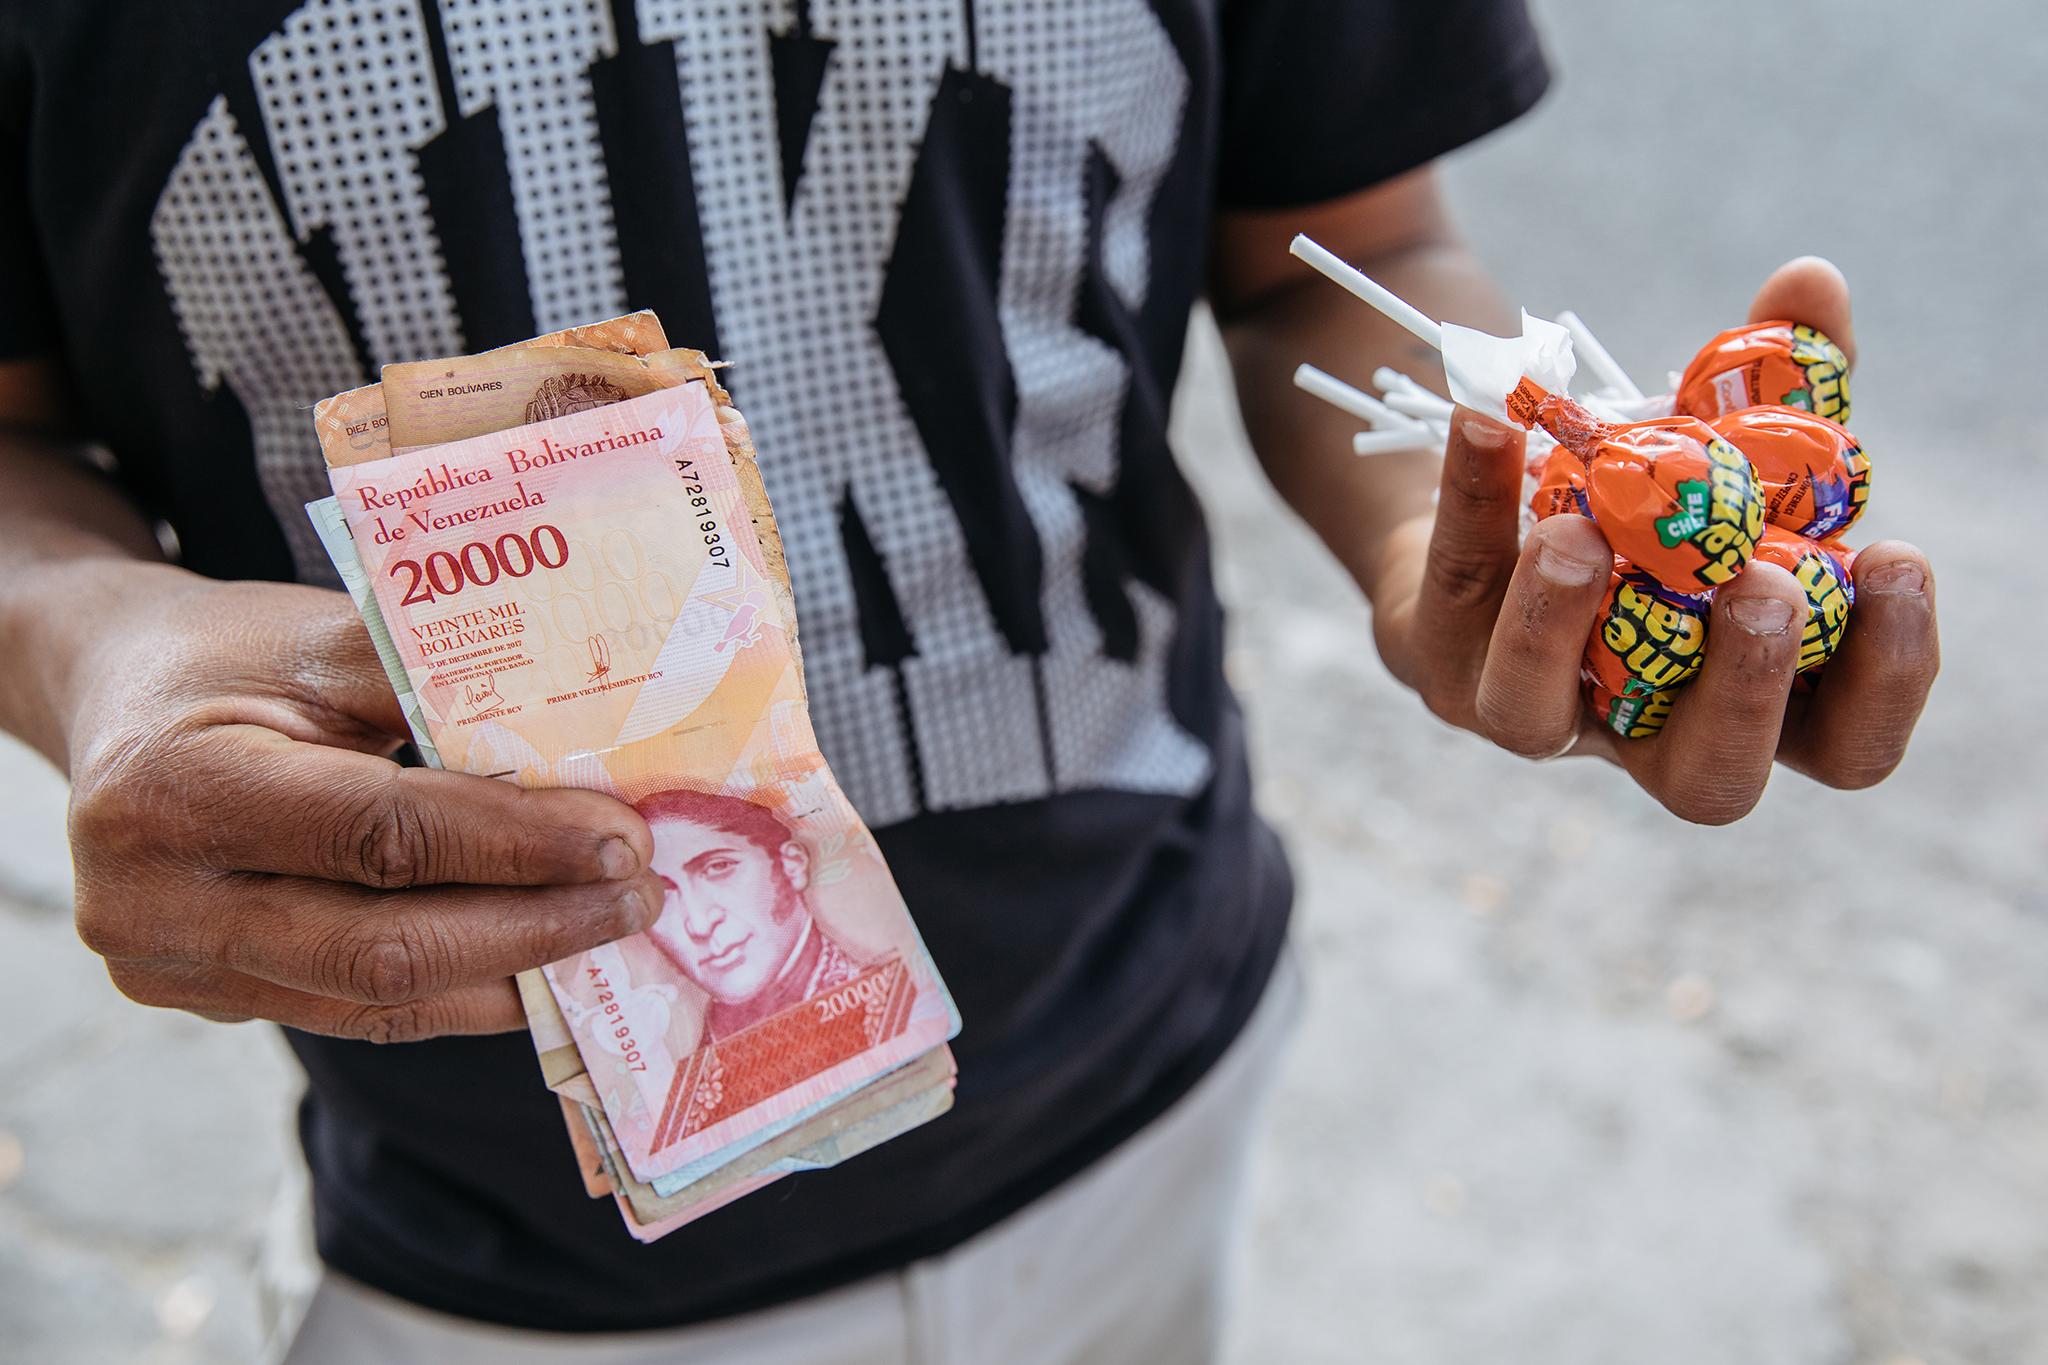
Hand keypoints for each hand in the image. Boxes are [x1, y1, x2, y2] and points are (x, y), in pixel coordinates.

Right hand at [57, 567, 662, 1039]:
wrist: (118, 701)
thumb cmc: (231, 658)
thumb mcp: (322, 640)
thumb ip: (439, 691)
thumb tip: (596, 754)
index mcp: (173, 788)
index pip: (377, 835)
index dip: (513, 845)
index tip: (622, 839)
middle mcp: (153, 900)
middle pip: (382, 946)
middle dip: (534, 927)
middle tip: (639, 896)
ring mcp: (172, 967)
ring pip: (378, 999)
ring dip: (513, 971)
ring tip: (611, 929)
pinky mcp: (207, 998)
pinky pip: (358, 1010)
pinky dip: (462, 988)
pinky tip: (542, 962)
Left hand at [1371, 258, 1938, 822]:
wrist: (1486, 492)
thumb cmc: (1644, 492)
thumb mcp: (1726, 435)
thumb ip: (1782, 375)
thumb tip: (1810, 286)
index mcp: (1747, 695)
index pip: (1843, 747)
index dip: (1886, 680)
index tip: (1896, 558)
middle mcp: (1641, 730)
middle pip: (1706, 781)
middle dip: (1743, 689)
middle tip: (1759, 586)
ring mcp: (1527, 707)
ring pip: (1531, 715)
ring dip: (1557, 622)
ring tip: (1578, 528)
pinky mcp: (1437, 656)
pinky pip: (1451, 585)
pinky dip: (1469, 498)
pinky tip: (1487, 425)